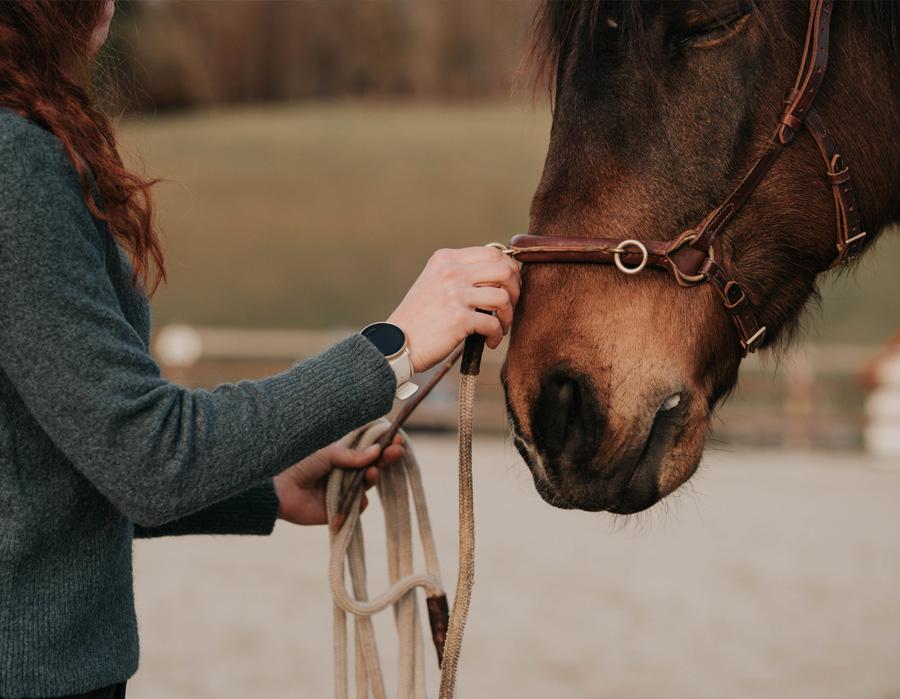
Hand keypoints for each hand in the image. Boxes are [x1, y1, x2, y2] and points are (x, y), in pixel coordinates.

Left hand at [273, 436, 404, 525]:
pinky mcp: (342, 508)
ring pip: (369, 484)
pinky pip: (360, 504)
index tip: (396, 438)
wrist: (281, 489)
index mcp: (341, 456)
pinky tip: (358, 491)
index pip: (368, 449)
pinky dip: (361, 498)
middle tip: (397, 450)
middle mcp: (345, 472)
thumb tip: (377, 451)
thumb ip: (353, 455)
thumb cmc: (300, 464)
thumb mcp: (328, 453)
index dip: (382, 445)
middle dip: (386, 458)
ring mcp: (344, 490)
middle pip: (373, 465)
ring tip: (372, 472)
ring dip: (373, 476)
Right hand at [388, 246, 519, 372]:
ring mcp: (454, 293)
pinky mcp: (458, 318)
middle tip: (510, 308)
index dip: (511, 270)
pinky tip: (489, 342)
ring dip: (508, 316)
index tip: (511, 288)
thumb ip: (461, 273)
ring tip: (500, 328)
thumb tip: (501, 274)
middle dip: (516, 291)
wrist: (396, 344)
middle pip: (504, 270)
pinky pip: (493, 323)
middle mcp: (450, 271)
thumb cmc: (420, 318)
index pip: (493, 252)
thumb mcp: (435, 282)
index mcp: (446, 259)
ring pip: (503, 297)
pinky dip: (497, 335)